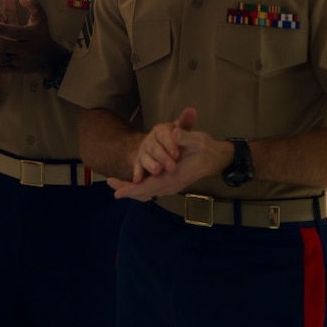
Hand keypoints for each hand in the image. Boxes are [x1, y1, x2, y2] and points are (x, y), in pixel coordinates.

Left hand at [0, 0, 66, 73]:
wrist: (50, 59)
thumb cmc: (42, 34)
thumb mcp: (41, 18)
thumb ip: (33, 6)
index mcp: (31, 36)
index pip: (13, 32)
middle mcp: (26, 50)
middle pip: (3, 46)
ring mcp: (20, 62)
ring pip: (0, 59)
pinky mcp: (16, 71)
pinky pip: (1, 69)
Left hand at [106, 108, 227, 201]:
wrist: (216, 158)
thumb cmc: (205, 148)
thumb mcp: (198, 139)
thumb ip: (185, 136)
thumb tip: (175, 133)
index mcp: (174, 177)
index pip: (149, 187)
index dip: (132, 190)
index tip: (117, 193)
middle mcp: (170, 185)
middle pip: (144, 192)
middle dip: (126, 189)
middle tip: (110, 182)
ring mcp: (171, 186)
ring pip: (147, 192)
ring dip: (132, 189)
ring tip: (115, 182)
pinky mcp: (171, 183)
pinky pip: (152, 189)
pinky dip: (140, 188)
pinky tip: (133, 181)